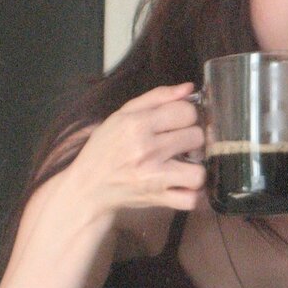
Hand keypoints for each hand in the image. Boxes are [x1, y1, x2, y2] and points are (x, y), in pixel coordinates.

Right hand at [67, 83, 206, 219]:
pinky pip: (191, 200)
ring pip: (199, 171)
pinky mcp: (157, 199)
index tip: (178, 123)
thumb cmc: (106, 148)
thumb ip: (157, 97)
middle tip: (178, 145)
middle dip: (191, 140)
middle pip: (196, 137)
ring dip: (194, 169)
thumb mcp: (123, 115)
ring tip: (182, 167)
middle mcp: (146, 149)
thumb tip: (188, 88)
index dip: (186, 116)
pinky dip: (191, 195)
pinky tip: (181, 186)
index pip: (186, 111)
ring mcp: (153, 177)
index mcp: (137, 124)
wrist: (89, 185)